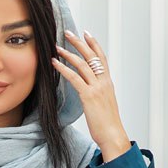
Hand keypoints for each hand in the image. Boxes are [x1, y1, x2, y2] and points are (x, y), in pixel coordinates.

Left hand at [51, 29, 131, 159]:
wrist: (112, 135)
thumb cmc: (108, 124)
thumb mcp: (105, 104)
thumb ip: (98, 94)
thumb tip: (90, 91)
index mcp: (108, 83)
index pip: (102, 58)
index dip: (94, 44)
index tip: (86, 33)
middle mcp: (103, 82)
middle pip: (91, 56)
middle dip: (79, 42)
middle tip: (68, 32)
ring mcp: (96, 88)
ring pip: (82, 64)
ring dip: (68, 53)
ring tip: (57, 46)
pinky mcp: (88, 96)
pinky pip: (74, 78)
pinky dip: (63, 69)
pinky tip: (55, 64)